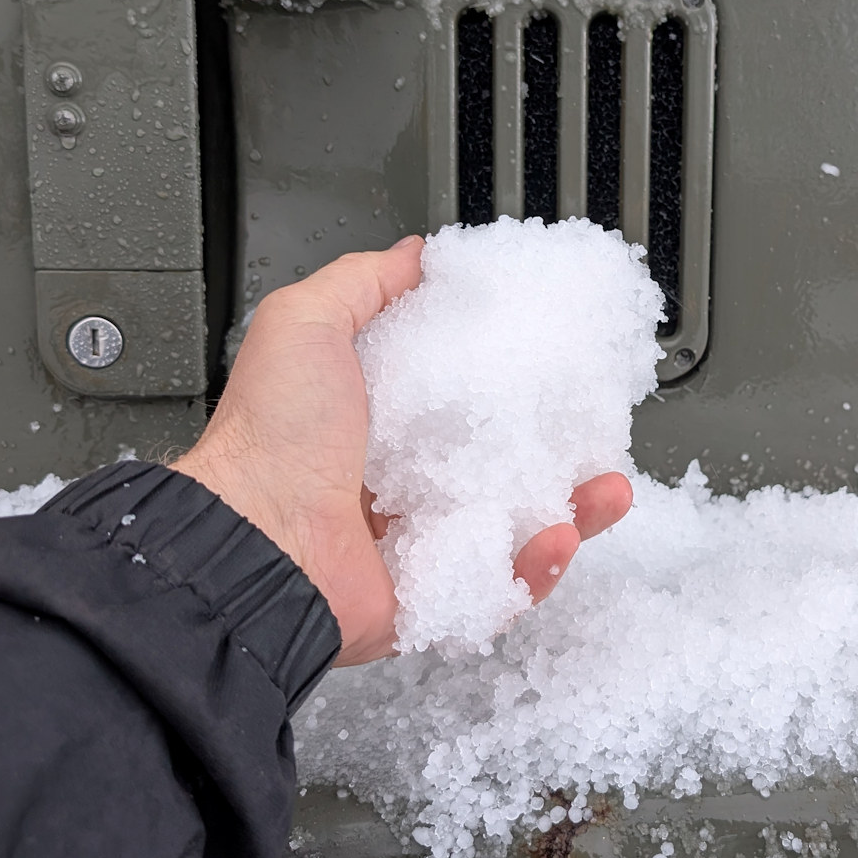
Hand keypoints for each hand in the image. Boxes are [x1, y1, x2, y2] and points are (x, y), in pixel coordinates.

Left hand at [171, 237, 633, 665]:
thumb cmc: (268, 439)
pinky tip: (558, 536)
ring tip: (603, 490)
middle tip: (598, 432)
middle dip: (563, 452)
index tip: (560, 369)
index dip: (517, 388)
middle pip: (505, 468)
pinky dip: (539, 569)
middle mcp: (399, 488)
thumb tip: (415, 256)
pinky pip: (502, 590)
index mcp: (374, 426)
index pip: (465, 403)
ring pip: (518, 531)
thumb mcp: (305, 323)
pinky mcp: (432, 601)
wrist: (253, 544)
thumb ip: (363, 282)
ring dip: (573, 512)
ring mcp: (418, 548)